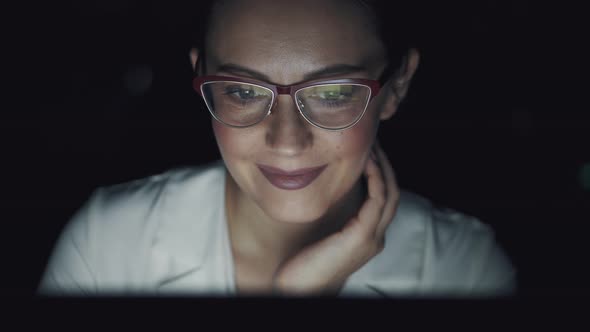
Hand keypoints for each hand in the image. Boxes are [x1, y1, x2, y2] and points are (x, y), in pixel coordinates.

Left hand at [271, 141, 399, 295]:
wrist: (299, 289)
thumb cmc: (305, 264)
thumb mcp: (324, 236)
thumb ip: (334, 219)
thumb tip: (327, 192)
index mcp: (368, 236)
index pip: (383, 197)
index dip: (380, 172)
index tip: (369, 149)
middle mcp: (376, 237)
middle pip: (393, 191)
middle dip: (386, 163)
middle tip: (375, 140)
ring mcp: (372, 238)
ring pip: (390, 193)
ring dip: (383, 166)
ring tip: (373, 145)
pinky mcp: (362, 237)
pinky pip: (377, 200)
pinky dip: (375, 178)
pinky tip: (368, 162)